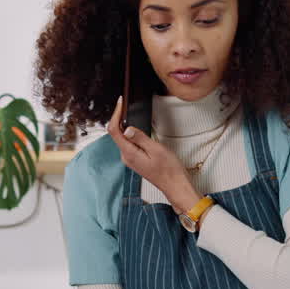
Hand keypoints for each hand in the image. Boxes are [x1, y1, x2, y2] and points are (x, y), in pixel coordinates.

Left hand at [107, 96, 201, 213]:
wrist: (175, 185)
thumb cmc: (169, 170)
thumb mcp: (156, 149)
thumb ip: (140, 138)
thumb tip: (127, 128)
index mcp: (129, 153)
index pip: (114, 131)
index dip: (116, 115)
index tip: (120, 103)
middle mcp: (126, 157)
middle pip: (116, 133)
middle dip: (119, 118)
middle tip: (125, 104)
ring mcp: (130, 159)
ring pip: (123, 138)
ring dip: (125, 125)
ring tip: (130, 113)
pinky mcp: (136, 160)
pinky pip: (129, 144)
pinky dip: (130, 134)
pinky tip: (137, 129)